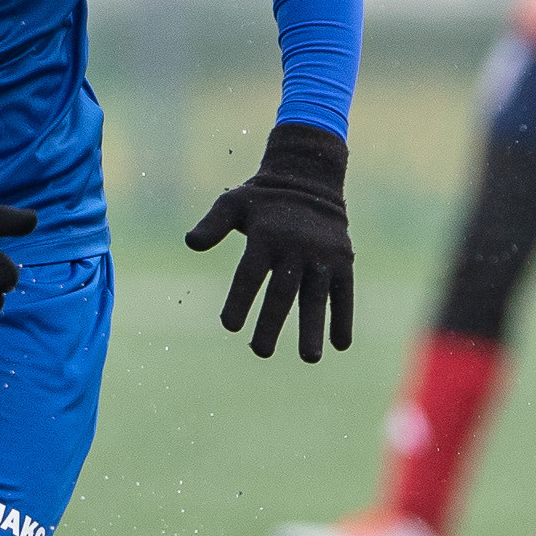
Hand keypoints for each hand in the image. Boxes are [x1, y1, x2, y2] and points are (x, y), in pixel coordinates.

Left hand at [185, 123, 354, 361]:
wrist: (310, 177)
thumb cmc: (263, 197)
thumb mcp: (233, 203)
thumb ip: (212, 225)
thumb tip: (191, 243)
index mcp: (265, 236)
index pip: (249, 274)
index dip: (240, 300)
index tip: (230, 326)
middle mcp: (295, 247)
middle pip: (282, 292)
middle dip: (271, 324)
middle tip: (261, 351)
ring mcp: (322, 255)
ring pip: (316, 297)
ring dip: (312, 329)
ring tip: (308, 358)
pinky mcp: (343, 259)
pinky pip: (344, 293)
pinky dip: (343, 317)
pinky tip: (340, 345)